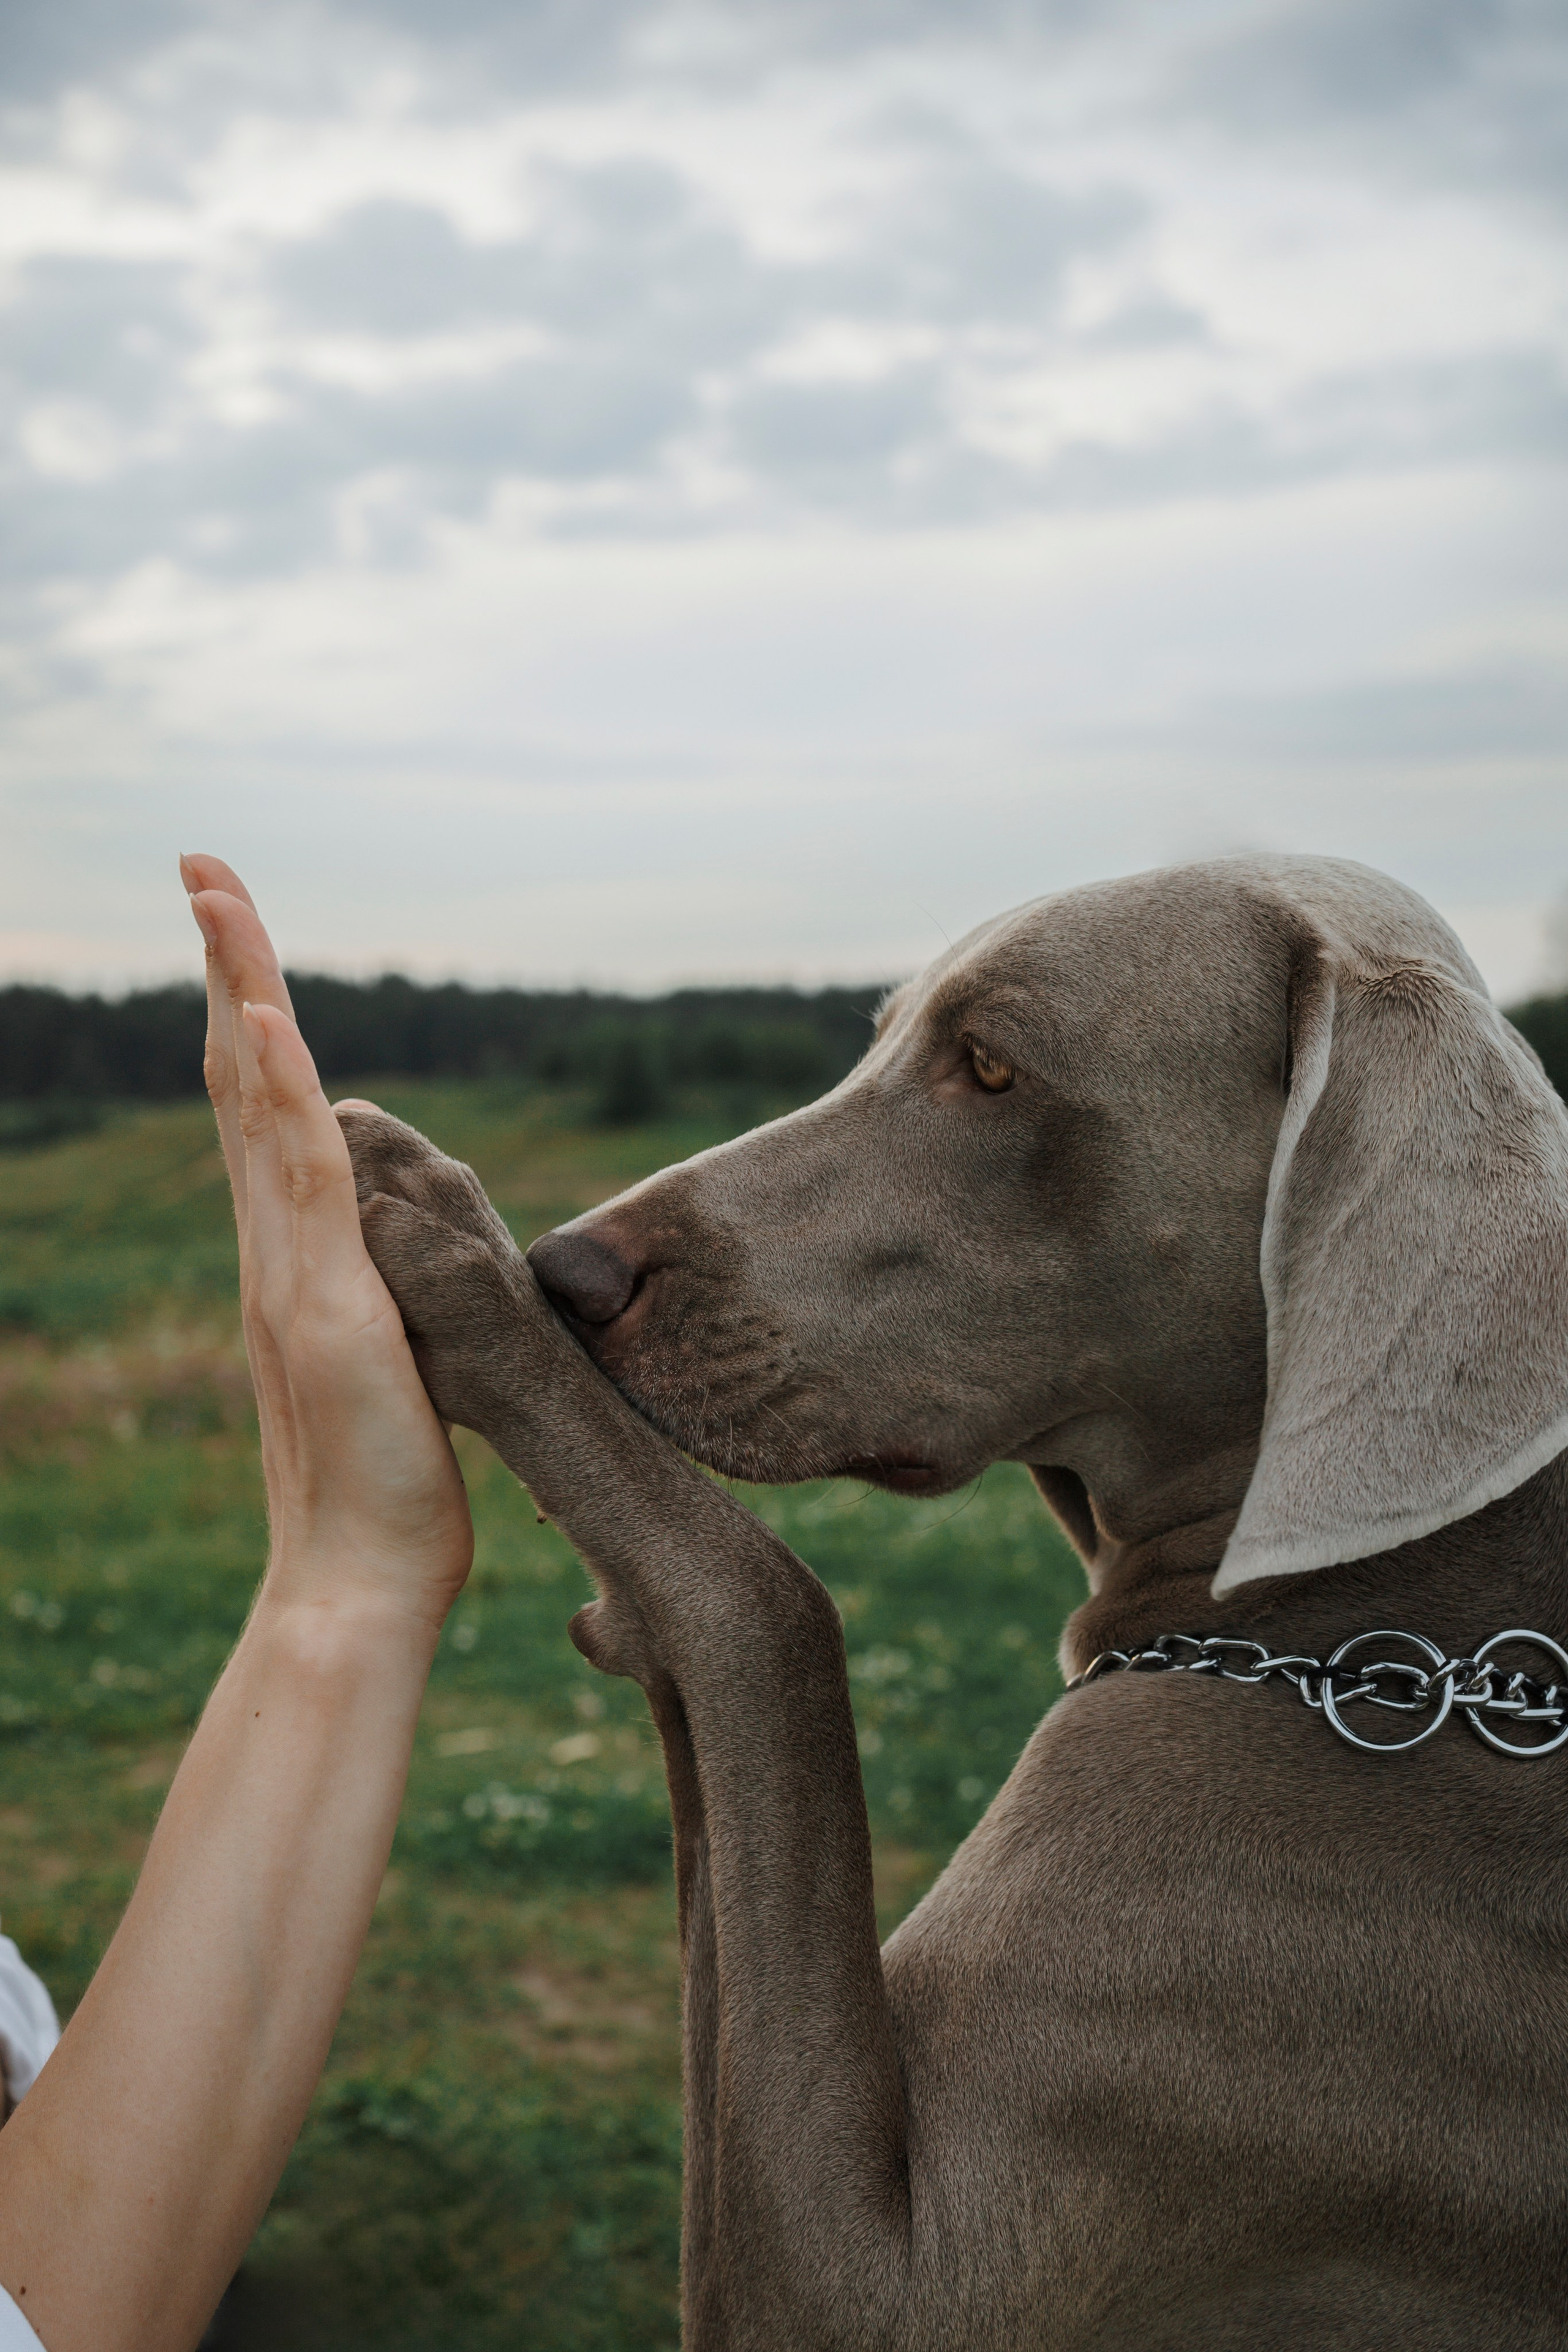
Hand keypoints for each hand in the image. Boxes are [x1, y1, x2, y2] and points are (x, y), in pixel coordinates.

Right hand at [181, 855, 472, 1629]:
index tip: (235, 929)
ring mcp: (293, 1270)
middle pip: (242, 1078)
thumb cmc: (386, 1476)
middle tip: (200, 868)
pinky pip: (302, 1180)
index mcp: (296, 1249)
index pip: (265, 1104)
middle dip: (227, 967)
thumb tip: (392, 1244)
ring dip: (241, 994)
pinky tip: (272, 1022)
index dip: (249, 1011)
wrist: (360, 1573)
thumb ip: (382, 1286)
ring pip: (257, 1106)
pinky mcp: (325, 1304)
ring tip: (218, 901)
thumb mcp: (393, 1348)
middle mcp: (276, 1246)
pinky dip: (280, 1095)